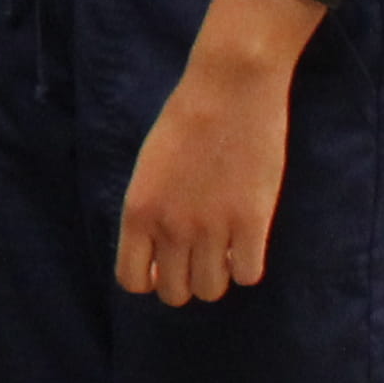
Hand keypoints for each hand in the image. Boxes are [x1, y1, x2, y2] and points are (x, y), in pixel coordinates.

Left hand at [113, 33, 293, 304]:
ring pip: (212, 290)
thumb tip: (157, 256)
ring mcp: (211, 227)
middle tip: (200, 254)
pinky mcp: (252, 222)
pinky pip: (248, 275)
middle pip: (175, 293)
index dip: (151, 278)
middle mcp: (170, 226)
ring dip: (218, 274)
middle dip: (186, 280)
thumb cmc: (187, 121)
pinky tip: (247, 240)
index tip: (166, 264)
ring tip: (224, 246)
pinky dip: (248, 264)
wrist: (230, 89)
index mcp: (138, 211)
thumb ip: (150, 212)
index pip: (132, 281)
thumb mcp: (150, 169)